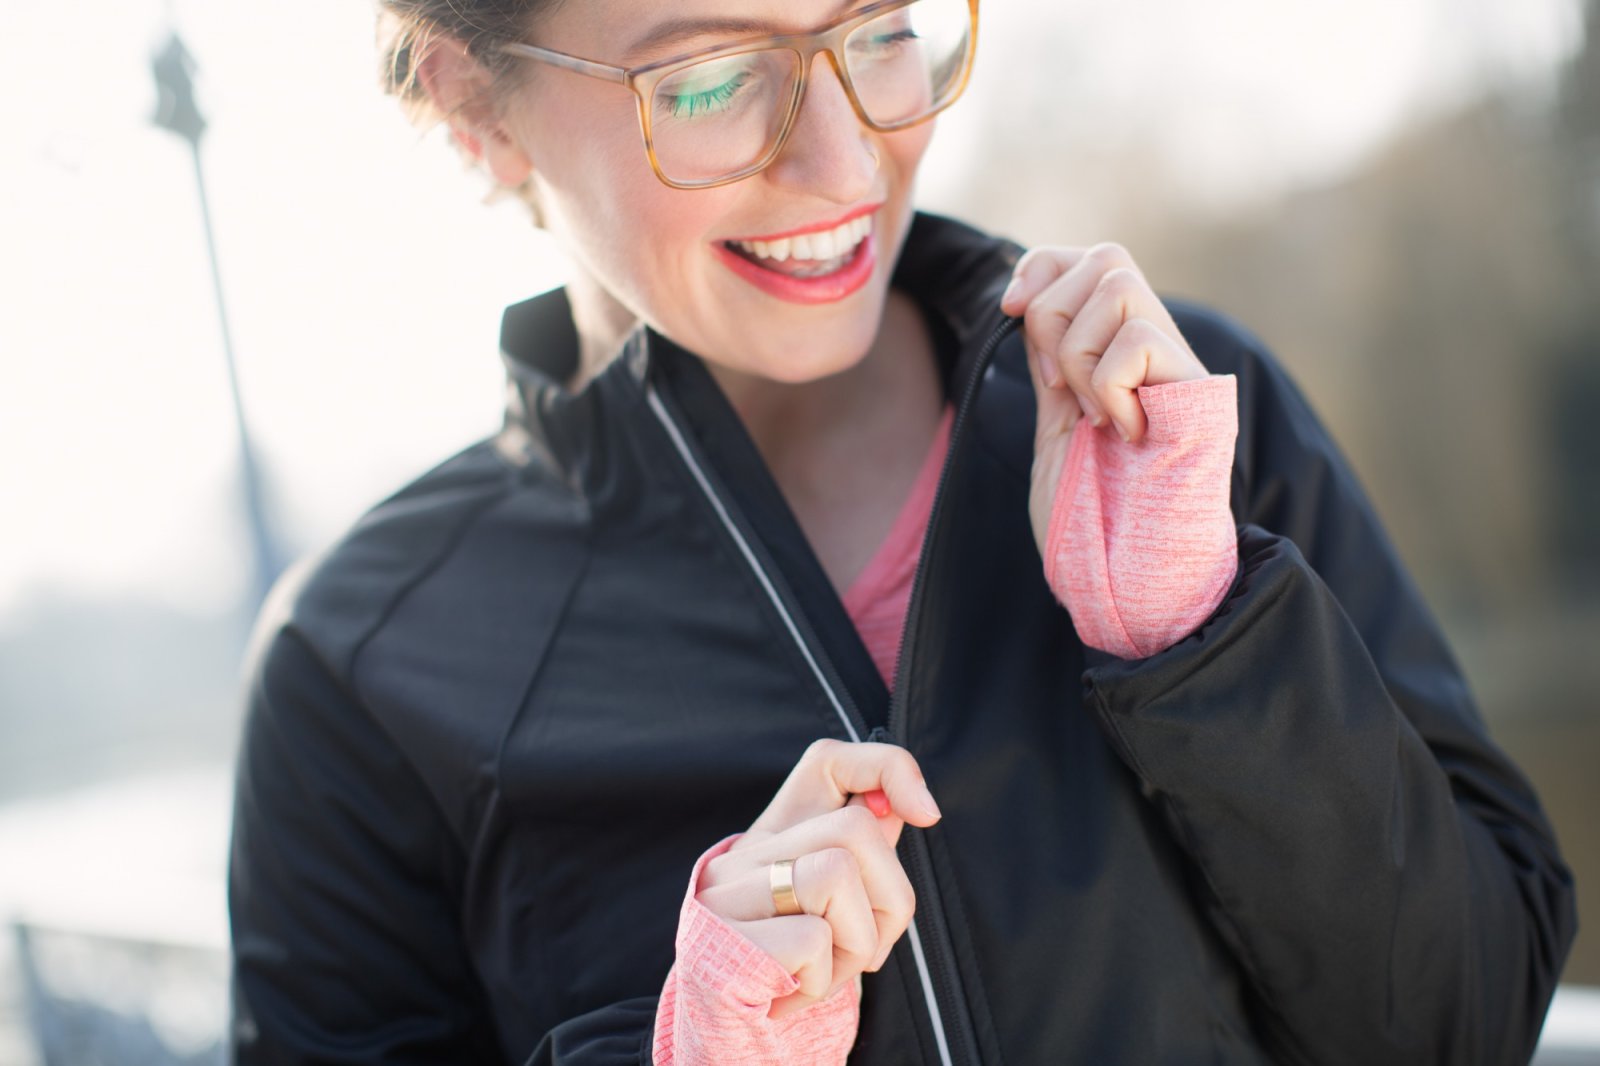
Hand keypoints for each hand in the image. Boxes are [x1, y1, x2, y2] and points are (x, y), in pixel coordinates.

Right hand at [695, 739, 941, 1017]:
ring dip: (854, 945)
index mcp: (777, 836)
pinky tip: (791, 993)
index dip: (887, 768)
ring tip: (823, 973)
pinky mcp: (720, 939)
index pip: (829, 761)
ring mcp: (725, 893)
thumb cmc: (790, 970)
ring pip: (835, 875)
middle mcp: (745, 853)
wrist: (727, 1036)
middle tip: (866, 949)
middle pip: (855, 829)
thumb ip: (865, 855)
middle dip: (889, 900)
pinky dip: (820, 981)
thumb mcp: (831, 909)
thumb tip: (911, 806)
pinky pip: (811, 940)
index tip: (926, 815)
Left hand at [1000, 243, 1208, 554]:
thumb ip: (1049, 365)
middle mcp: (1152, 349)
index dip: (1041, 267)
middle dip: (1054, 312)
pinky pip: (1139, 338)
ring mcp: (1178, 366)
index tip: (1009, 311)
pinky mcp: (1200, 389)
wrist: (1126, 578)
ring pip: (1119, 285)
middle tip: (1055, 385)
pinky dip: (1109, 384)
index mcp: (1115, 353)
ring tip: (1093, 416)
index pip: (1084, 259)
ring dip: (1079, 354)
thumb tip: (1025, 299)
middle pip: (1105, 256)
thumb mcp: (1054, 427)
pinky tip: (1124, 433)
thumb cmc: (1091, 521)